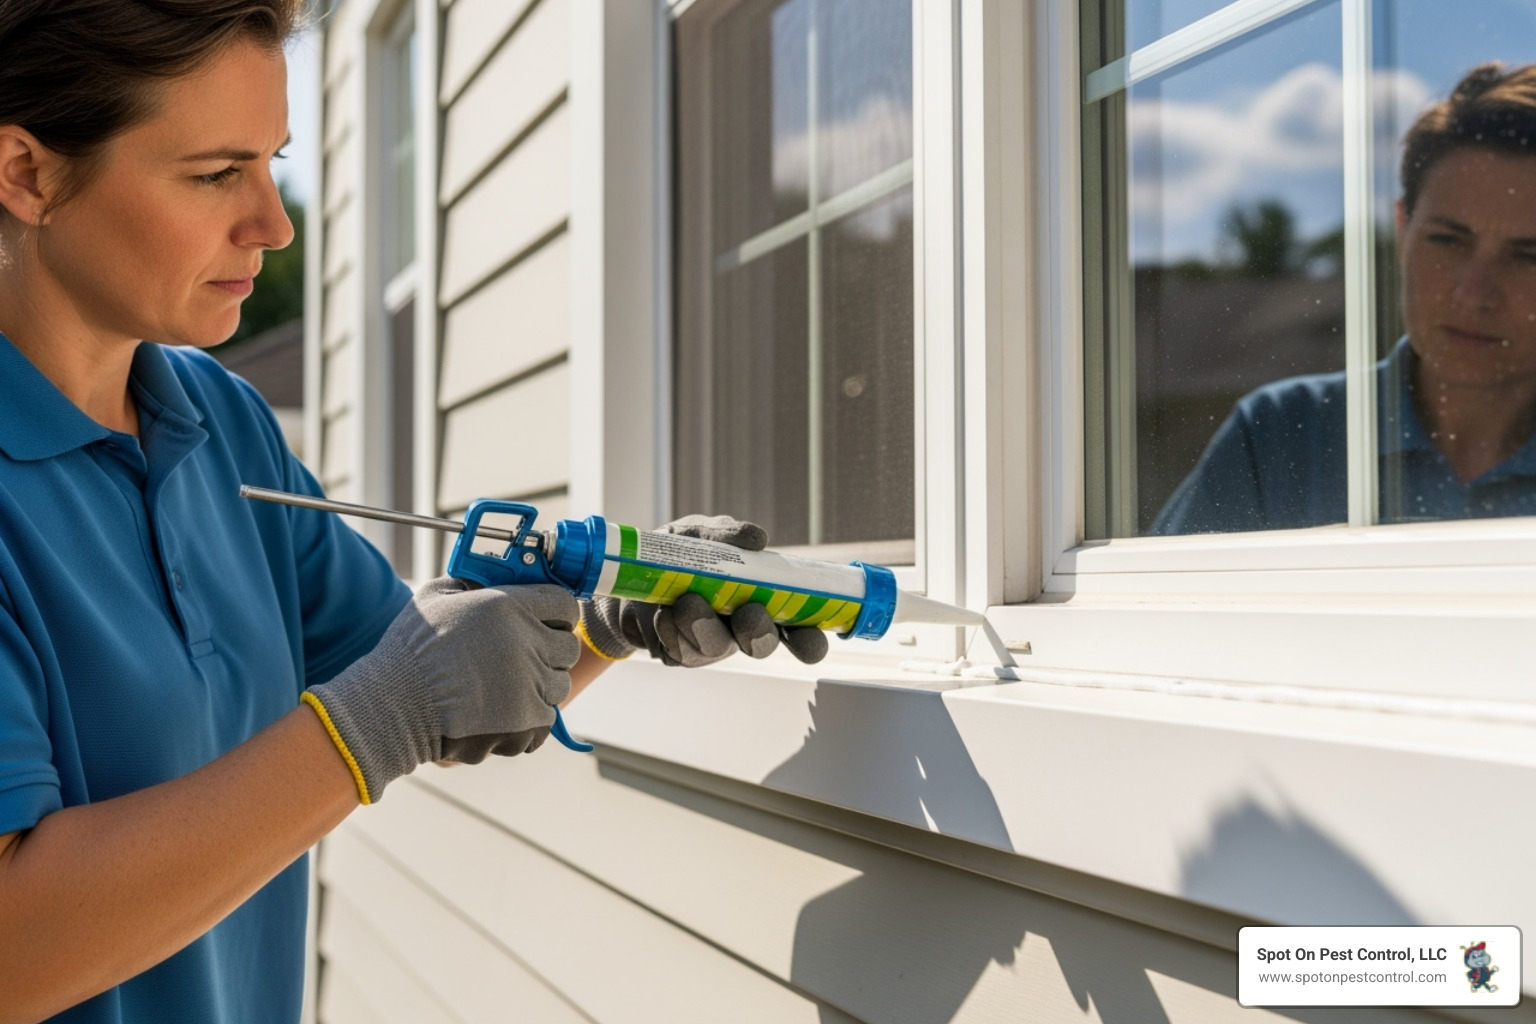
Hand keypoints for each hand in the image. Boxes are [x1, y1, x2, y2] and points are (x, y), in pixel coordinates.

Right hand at [303, 578, 579, 803]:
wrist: (391, 707)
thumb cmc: (410, 651)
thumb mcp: (436, 596)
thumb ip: (472, 583)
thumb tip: (491, 577)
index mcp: (509, 607)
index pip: (565, 604)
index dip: (557, 613)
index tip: (546, 622)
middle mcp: (527, 644)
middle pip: (568, 647)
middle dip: (550, 651)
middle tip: (522, 657)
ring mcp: (529, 687)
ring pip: (559, 686)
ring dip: (539, 687)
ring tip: (503, 689)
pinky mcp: (525, 724)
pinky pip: (544, 721)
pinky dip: (526, 721)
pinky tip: (497, 713)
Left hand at [579, 515, 828, 666]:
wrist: (627, 576)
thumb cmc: (676, 553)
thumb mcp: (700, 534)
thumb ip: (727, 534)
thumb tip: (757, 539)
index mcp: (761, 597)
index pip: (798, 627)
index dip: (810, 639)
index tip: (809, 639)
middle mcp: (741, 626)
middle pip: (763, 645)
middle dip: (758, 631)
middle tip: (746, 612)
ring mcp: (711, 643)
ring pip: (718, 649)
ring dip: (703, 625)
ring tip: (684, 601)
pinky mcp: (680, 654)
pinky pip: (681, 653)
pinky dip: (672, 630)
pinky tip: (662, 613)